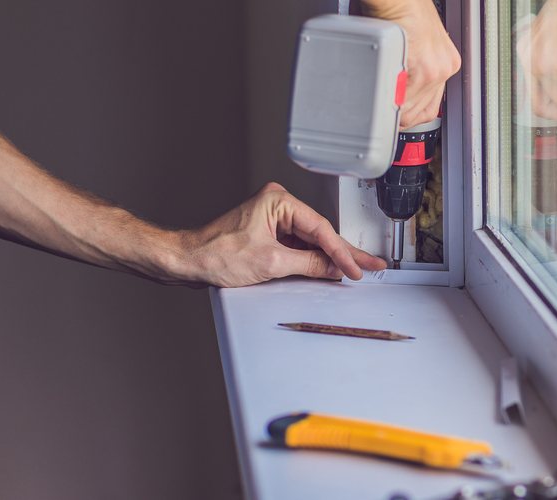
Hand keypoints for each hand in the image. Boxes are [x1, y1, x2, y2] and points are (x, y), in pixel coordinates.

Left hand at [178, 183, 386, 287]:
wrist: (187, 261)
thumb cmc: (215, 253)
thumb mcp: (271, 262)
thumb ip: (309, 264)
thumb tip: (333, 268)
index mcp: (278, 200)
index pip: (320, 228)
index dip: (340, 253)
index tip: (354, 269)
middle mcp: (277, 205)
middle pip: (319, 233)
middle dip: (343, 252)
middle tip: (369, 264)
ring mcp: (272, 219)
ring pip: (310, 241)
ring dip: (329, 258)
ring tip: (354, 269)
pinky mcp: (268, 234)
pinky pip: (298, 246)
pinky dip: (312, 259)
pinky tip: (328, 269)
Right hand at [364, 0, 460, 127]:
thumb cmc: (401, 12)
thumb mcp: (415, 44)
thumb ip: (412, 68)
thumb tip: (399, 89)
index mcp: (445, 64)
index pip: (429, 106)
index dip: (409, 115)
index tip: (397, 117)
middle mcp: (444, 68)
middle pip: (419, 112)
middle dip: (399, 116)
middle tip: (384, 114)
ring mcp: (435, 70)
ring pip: (408, 109)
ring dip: (391, 109)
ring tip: (379, 104)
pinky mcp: (422, 69)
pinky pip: (400, 99)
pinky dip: (387, 100)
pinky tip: (379, 94)